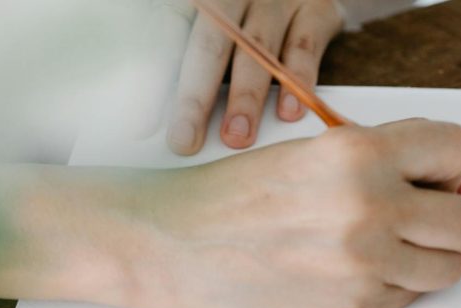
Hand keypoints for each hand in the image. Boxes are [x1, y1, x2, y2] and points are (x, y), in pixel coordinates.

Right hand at [113, 119, 460, 307]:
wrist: (175, 247)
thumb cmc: (234, 198)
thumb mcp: (309, 152)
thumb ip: (381, 161)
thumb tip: (449, 184)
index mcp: (358, 154)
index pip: (458, 150)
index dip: (449, 165)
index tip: (435, 177)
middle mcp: (369, 208)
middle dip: (453, 219)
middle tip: (426, 219)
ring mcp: (364, 264)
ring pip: (451, 267)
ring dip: (433, 257)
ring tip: (396, 247)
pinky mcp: (354, 306)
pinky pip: (411, 297)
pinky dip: (398, 284)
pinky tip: (362, 270)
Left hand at [146, 0, 343, 154]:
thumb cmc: (248, 15)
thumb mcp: (212, 23)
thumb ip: (189, 56)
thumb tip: (162, 121)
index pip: (169, 35)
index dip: (156, 81)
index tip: (144, 128)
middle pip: (210, 46)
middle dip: (196, 98)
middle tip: (186, 141)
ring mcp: (277, 1)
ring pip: (257, 50)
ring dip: (246, 98)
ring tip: (237, 137)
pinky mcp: (316, 11)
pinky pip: (305, 49)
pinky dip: (298, 83)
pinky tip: (288, 113)